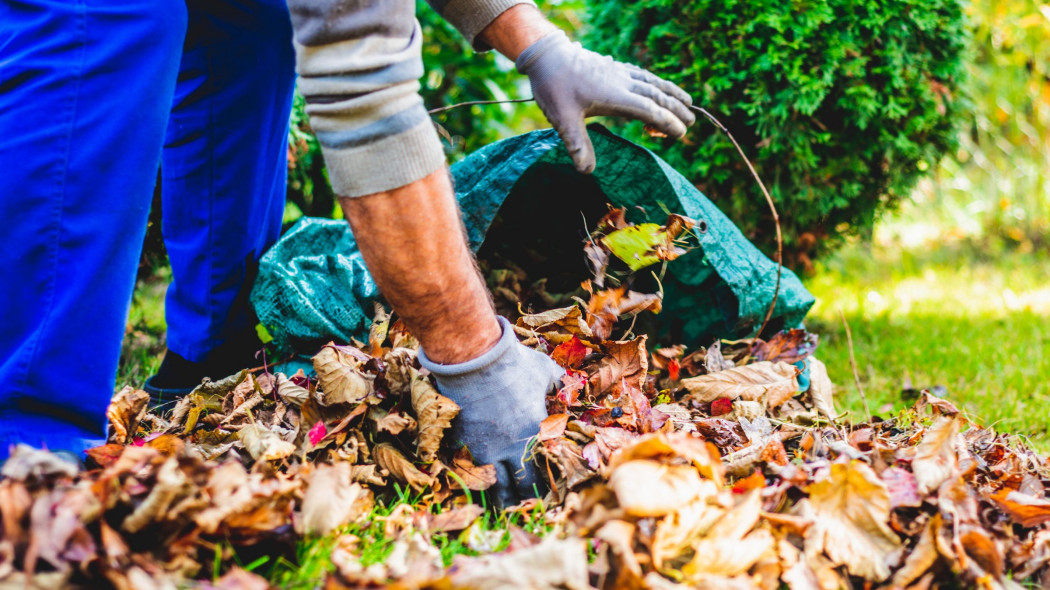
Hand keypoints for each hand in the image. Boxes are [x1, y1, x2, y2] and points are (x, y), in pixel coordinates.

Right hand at [418, 317, 563, 507]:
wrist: (473, 357)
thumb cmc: (514, 363)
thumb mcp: (546, 371)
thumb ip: (559, 384)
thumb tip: (570, 387)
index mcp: (534, 436)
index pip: (542, 478)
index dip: (544, 491)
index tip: (546, 495)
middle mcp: (508, 450)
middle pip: (517, 489)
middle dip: (522, 499)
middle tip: (525, 503)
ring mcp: (481, 448)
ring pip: (491, 486)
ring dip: (498, 495)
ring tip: (502, 501)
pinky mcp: (459, 442)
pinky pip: (466, 467)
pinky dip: (472, 473)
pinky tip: (476, 476)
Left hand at [517, 31, 695, 172]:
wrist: (547, 55)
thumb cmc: (554, 87)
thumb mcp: (563, 119)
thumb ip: (577, 145)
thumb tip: (587, 172)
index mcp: (615, 96)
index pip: (649, 110)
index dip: (667, 122)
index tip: (681, 134)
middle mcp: (622, 82)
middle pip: (657, 95)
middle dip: (676, 109)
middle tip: (692, 122)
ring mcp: (619, 72)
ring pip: (652, 82)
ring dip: (671, 92)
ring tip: (688, 101)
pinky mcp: (613, 67)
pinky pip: (642, 75)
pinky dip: (655, 82)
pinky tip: (658, 86)